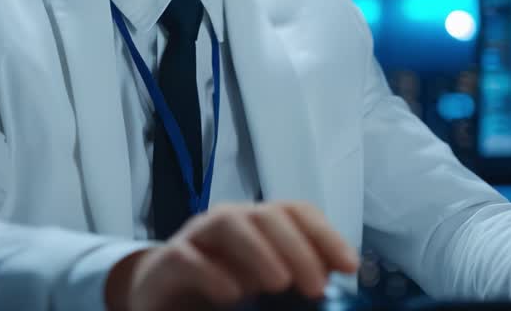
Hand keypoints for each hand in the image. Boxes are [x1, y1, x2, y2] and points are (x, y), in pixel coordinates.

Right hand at [104, 201, 359, 310]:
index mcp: (260, 225)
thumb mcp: (264, 288)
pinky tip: (231, 294)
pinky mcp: (167, 262)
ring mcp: (197, 237)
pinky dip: (211, 273)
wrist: (161, 298)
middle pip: (267, 215)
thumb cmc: (220, 288)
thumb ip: (295, 283)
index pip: (298, 212)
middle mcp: (231, 221)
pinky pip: (188, 257)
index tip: (349, 266)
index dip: (326, 235)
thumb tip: (332, 286)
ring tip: (278, 284)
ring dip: (258, 251)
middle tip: (316, 287)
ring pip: (229, 224)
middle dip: (297, 247)